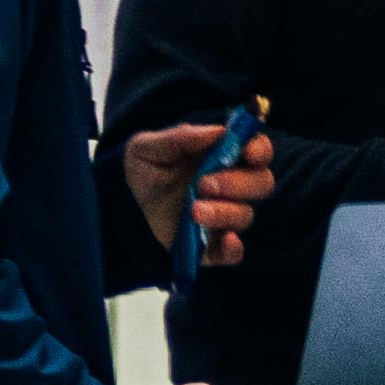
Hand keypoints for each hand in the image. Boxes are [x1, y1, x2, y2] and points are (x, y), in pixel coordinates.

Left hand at [118, 115, 267, 266]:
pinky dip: (233, 248)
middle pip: (261, 182)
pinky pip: (234, 252)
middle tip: (204, 185)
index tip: (248, 152)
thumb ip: (179, 137)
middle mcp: (233, 186)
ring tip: (194, 211)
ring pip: (245, 215)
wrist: (124, 207)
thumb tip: (216, 131)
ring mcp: (225, 217)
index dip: (259, 149)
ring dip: (224, 213)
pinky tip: (224, 240)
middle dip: (237, 183)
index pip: (258, 150)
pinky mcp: (213, 246)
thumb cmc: (145, 170)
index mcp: (224, 156)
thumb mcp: (148, 148)